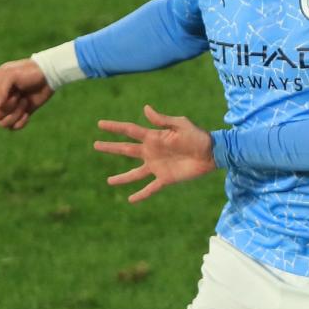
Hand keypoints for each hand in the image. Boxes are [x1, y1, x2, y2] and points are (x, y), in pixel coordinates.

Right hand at [0, 59, 53, 129]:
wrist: (49, 74)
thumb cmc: (29, 71)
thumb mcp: (11, 75)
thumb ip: (0, 90)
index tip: (13, 92)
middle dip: (9, 108)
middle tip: (20, 96)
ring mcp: (11, 106)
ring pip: (2, 123)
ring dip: (14, 116)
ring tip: (25, 102)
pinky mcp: (21, 113)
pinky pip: (13, 127)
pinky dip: (20, 123)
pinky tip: (27, 115)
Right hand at [94, 105, 216, 202]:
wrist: (212, 153)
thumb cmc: (198, 136)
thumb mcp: (181, 125)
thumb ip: (163, 120)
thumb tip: (145, 108)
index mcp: (154, 137)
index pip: (130, 131)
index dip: (115, 127)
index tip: (100, 124)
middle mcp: (152, 151)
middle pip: (126, 150)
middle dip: (111, 147)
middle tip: (95, 145)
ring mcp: (157, 166)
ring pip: (134, 173)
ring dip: (122, 178)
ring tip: (109, 181)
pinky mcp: (166, 178)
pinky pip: (150, 188)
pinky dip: (141, 195)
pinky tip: (130, 200)